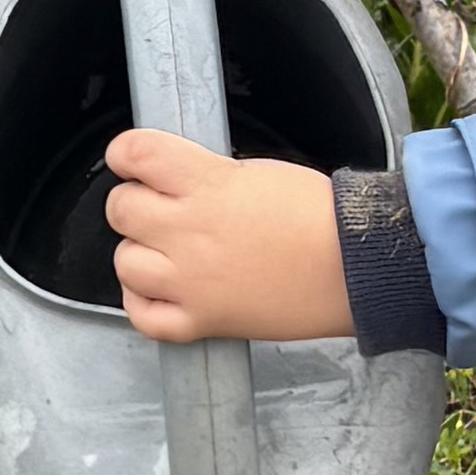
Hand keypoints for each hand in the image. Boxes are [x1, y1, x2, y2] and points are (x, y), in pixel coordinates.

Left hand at [105, 129, 348, 343]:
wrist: (354, 267)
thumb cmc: (319, 217)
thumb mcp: (257, 172)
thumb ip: (208, 175)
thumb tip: (175, 181)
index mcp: (207, 184)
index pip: (135, 153)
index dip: (126, 154)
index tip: (131, 160)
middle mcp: (189, 232)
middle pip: (121, 210)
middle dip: (135, 203)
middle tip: (158, 207)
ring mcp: (191, 281)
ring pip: (124, 263)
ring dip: (139, 253)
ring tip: (166, 250)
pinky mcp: (203, 320)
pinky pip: (143, 316)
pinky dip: (142, 303)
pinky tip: (158, 289)